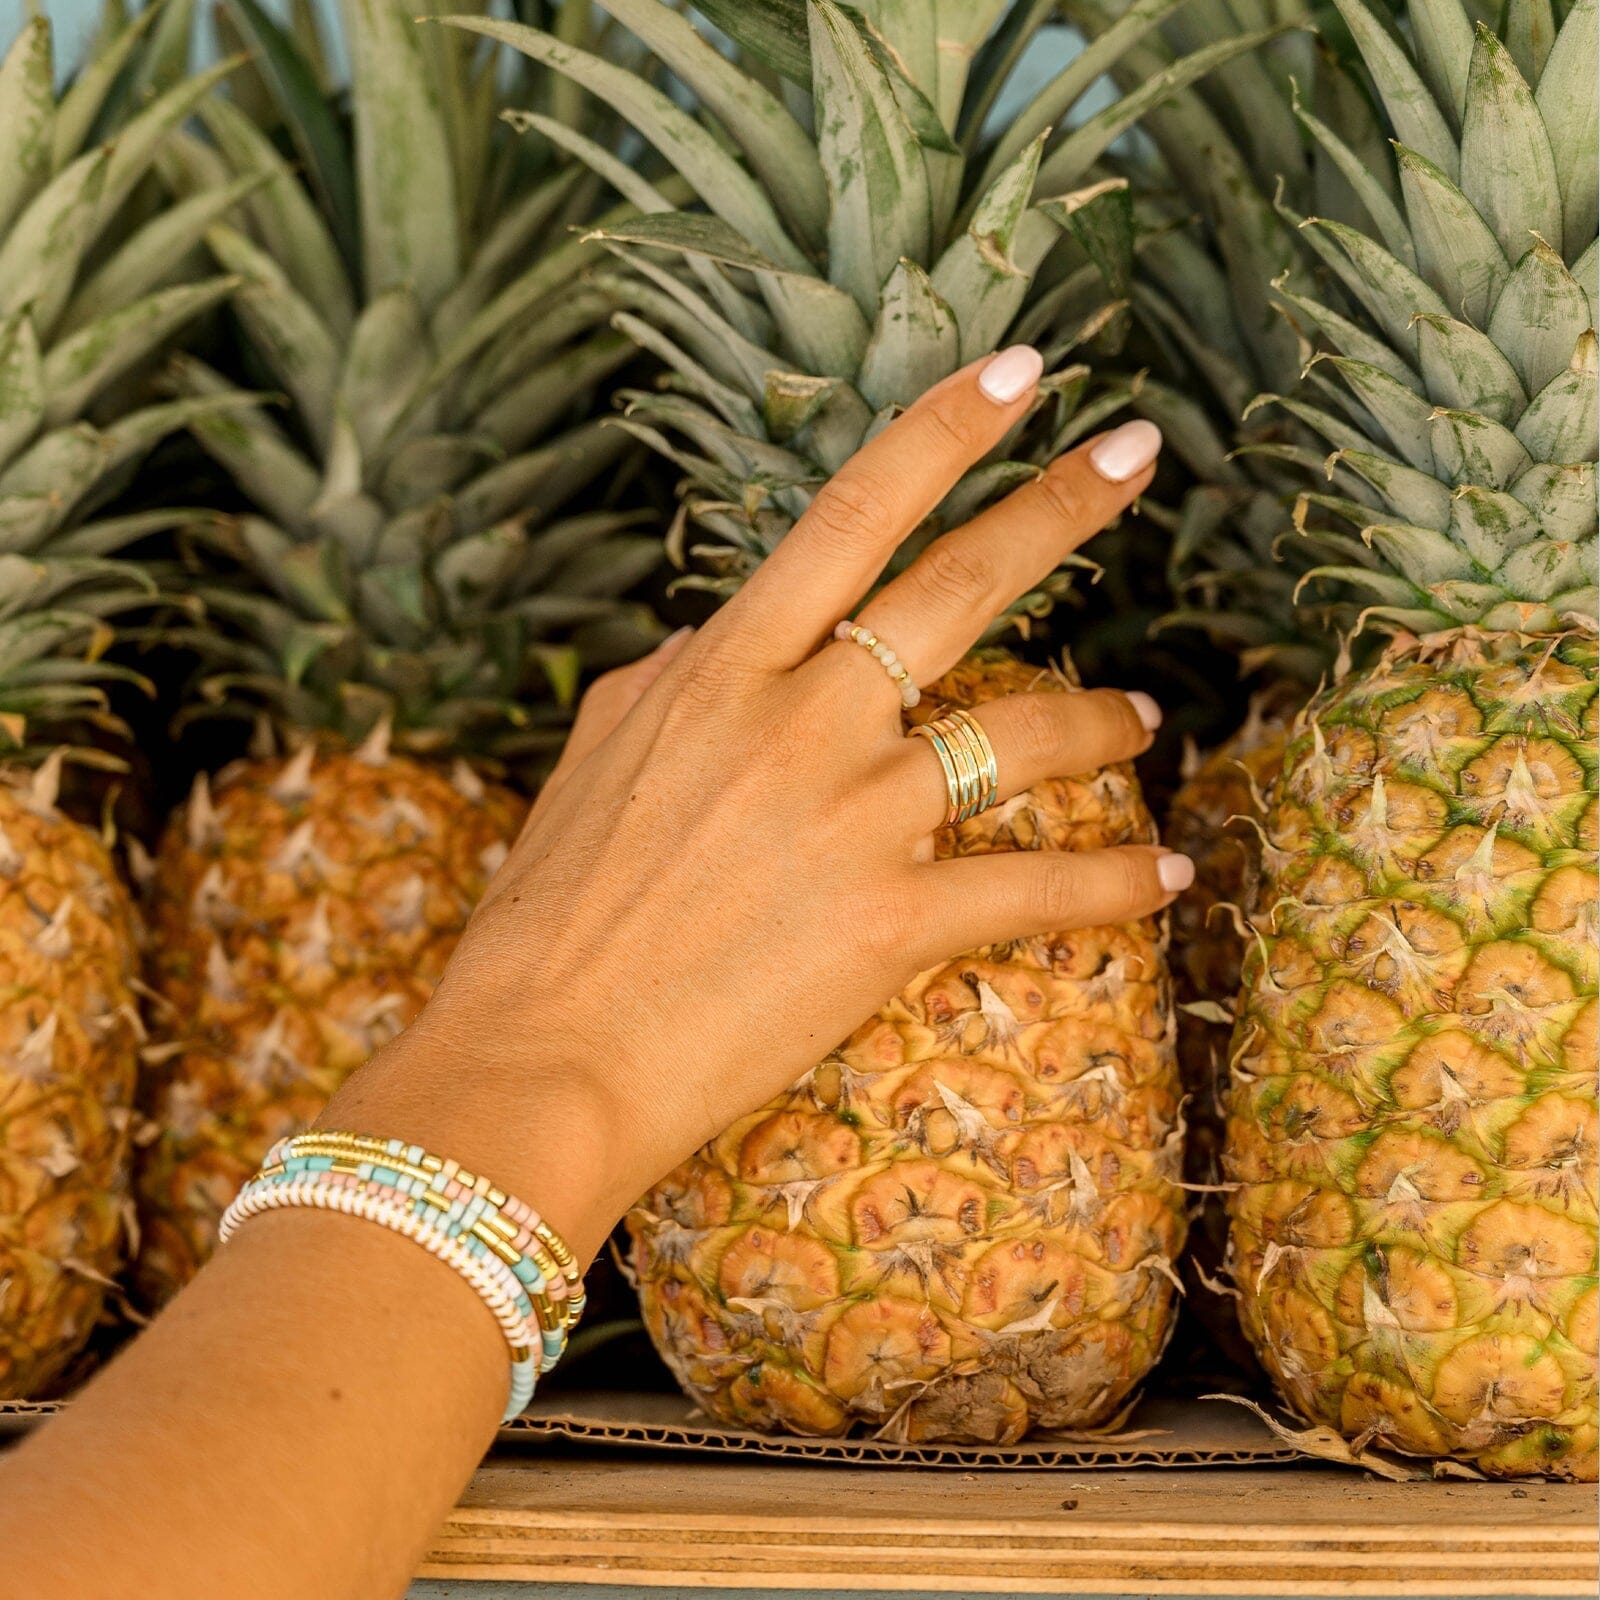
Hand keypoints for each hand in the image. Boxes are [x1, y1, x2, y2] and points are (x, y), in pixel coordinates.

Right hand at [325, 348, 1187, 1257]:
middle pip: (959, 585)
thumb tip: (709, 636)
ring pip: (1026, 738)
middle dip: (1060, 504)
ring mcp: (855, 817)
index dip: (944, 430)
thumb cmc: (551, 912)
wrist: (544, 1056)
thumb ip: (665, 679)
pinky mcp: (891, 921)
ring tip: (1146, 720)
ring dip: (1103, 722)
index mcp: (725, 668)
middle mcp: (803, 720)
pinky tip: (1170, 879)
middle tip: (1141, 451)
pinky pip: (1036, 888)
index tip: (1024, 371)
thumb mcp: (593, 761)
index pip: (851, 512)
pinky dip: (1115, 883)